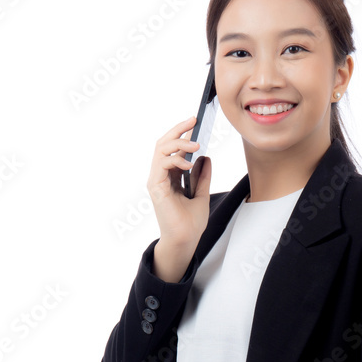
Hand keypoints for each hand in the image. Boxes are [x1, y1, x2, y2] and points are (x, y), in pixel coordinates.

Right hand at [147, 116, 212, 251]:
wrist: (186, 240)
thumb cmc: (190, 222)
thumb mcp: (202, 194)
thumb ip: (202, 176)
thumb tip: (205, 157)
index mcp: (170, 176)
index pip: (172, 148)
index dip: (182, 134)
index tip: (195, 121)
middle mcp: (160, 176)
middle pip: (163, 144)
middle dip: (178, 130)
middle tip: (193, 120)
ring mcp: (156, 181)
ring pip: (160, 150)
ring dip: (178, 143)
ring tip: (196, 144)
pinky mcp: (156, 187)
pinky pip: (161, 164)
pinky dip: (175, 159)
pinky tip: (189, 163)